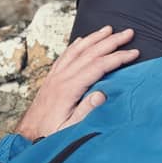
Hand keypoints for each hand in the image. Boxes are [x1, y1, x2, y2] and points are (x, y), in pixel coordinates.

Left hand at [14, 26, 138, 140]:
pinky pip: (65, 55)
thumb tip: (102, 94)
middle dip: (111, 41)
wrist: (28, 133)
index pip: (99, 66)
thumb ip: (86, 110)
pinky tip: (83, 39)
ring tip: (108, 29)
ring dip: (95, 38)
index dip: (118, 58)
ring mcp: (56, 75)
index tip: (133, 53)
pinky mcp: (52, 77)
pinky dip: (76, 45)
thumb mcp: (71, 127)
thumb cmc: (51, 132)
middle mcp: (62, 77)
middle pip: (90, 53)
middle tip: (128, 33)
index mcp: (69, 89)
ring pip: (78, 50)